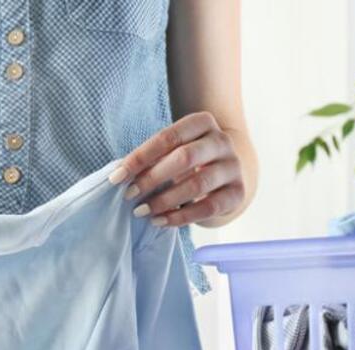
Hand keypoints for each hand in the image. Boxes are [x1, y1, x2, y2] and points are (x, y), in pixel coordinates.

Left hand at [107, 112, 245, 227]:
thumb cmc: (189, 160)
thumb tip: (120, 176)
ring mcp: (233, 167)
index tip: (116, 177)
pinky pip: (208, 207)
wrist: (225, 173)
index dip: (140, 157)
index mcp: (202, 122)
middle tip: (129, 195)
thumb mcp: (173, 151)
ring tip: (142, 211)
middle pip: (185, 157)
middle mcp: (222, 141)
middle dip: (152, 178)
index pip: (168, 137)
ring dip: (165, 200)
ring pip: (197, 184)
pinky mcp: (237, 193)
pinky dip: (181, 217)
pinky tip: (160, 221)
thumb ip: (152, 158)